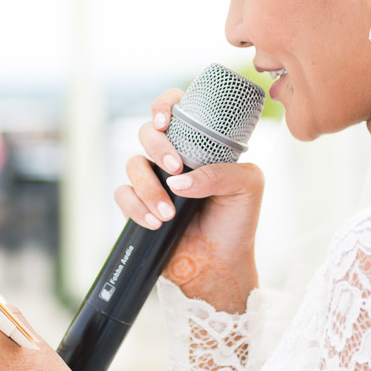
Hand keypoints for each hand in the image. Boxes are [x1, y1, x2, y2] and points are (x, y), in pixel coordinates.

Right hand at [114, 88, 263, 312]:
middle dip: (157, 147)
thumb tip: (179, 180)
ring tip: (168, 213)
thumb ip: (221, 172)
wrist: (219, 265)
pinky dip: (136, 207)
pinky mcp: (138, 206)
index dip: (164, 105)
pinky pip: (122, 194)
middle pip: (147, 132)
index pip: (176, 111)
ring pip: (133, 164)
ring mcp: (153, 181)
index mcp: (199, 146)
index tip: (166, 120)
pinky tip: (155, 222)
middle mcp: (173, 160)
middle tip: (175, 169)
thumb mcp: (247, 188)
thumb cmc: (237, 222)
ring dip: (149, 187)